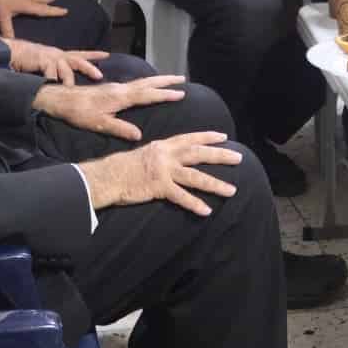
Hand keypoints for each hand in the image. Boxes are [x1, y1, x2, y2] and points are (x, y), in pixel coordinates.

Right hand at [6, 39, 109, 84]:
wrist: (13, 52)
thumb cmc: (30, 59)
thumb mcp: (47, 63)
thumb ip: (56, 70)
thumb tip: (66, 83)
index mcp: (61, 56)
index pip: (81, 54)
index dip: (94, 55)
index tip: (107, 55)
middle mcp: (59, 55)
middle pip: (79, 61)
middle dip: (90, 68)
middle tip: (99, 76)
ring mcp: (52, 57)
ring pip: (66, 70)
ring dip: (68, 81)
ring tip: (70, 89)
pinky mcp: (43, 60)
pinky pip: (51, 74)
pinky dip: (51, 80)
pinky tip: (50, 84)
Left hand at [33, 75, 187, 139]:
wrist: (61, 99)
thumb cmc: (78, 113)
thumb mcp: (98, 124)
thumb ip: (119, 129)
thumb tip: (139, 135)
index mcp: (120, 97)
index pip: (147, 95)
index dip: (164, 94)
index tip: (181, 93)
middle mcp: (120, 89)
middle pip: (148, 82)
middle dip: (166, 80)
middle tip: (183, 78)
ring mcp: (116, 87)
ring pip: (142, 81)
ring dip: (158, 80)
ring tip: (172, 79)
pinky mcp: (111, 88)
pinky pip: (135, 83)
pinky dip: (147, 82)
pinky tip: (148, 85)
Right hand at [79, 131, 242, 215]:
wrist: (108, 175)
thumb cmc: (124, 166)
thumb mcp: (145, 153)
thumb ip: (162, 153)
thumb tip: (175, 157)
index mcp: (163, 145)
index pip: (190, 138)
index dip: (207, 137)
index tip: (223, 137)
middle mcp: (166, 155)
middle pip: (198, 154)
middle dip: (220, 156)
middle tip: (239, 158)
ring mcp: (164, 171)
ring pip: (195, 177)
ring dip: (215, 184)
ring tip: (232, 190)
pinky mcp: (159, 187)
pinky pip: (181, 197)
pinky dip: (194, 204)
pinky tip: (207, 211)